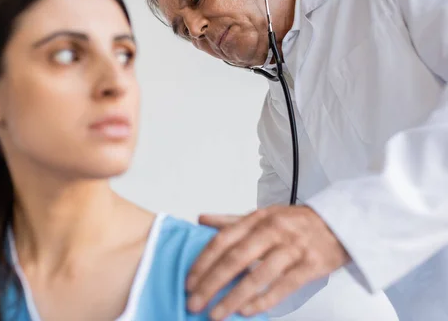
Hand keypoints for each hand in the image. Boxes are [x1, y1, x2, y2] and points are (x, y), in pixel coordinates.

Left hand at [186, 205, 349, 319]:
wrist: (338, 223)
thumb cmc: (294, 222)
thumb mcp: (262, 215)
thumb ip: (231, 220)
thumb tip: (201, 219)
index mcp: (256, 219)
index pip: (222, 240)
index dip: (203, 262)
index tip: (189, 282)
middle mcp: (272, 231)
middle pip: (235, 259)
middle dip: (211, 284)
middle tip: (194, 303)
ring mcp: (292, 248)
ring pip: (257, 276)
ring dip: (233, 298)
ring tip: (216, 314)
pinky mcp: (311, 265)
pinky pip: (283, 287)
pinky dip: (263, 301)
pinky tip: (247, 312)